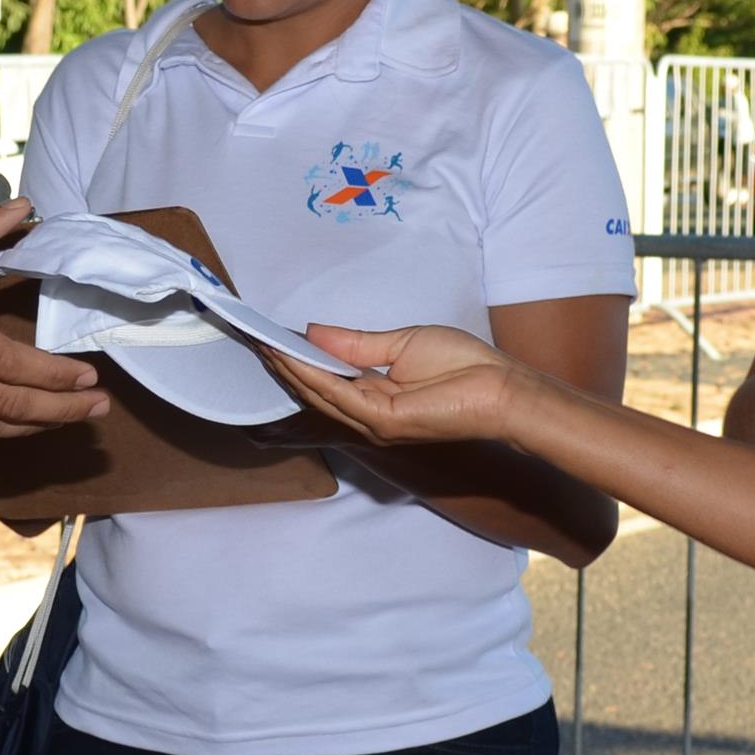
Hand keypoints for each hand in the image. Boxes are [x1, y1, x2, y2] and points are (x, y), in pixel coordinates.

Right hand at [262, 323, 528, 445]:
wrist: (499, 388)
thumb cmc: (462, 366)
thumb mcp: (401, 343)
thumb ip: (356, 344)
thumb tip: (314, 333)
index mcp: (373, 396)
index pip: (325, 379)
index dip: (297, 359)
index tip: (272, 337)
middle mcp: (367, 414)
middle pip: (315, 389)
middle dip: (284, 364)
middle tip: (255, 338)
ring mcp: (373, 421)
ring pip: (320, 393)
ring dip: (290, 368)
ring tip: (264, 344)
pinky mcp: (382, 420)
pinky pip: (337, 394)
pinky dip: (312, 375)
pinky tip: (293, 356)